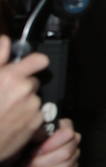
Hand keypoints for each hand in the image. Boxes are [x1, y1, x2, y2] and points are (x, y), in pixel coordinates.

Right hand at [0, 36, 46, 160]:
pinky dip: (27, 118)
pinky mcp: (36, 124)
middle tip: (5, 95)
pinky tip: (10, 121)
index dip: (35, 62)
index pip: (39, 60)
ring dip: (24, 102)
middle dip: (23, 86)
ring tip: (5, 111)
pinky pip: (36, 115)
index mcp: (10, 76)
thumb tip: (5, 41)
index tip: (32, 64)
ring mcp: (32, 108)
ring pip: (34, 99)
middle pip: (34, 81)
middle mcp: (25, 90)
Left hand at [18, 118, 79, 166]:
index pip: (67, 133)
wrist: (22, 160)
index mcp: (64, 127)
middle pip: (66, 153)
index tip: (34, 152)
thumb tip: (40, 135)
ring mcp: (74, 157)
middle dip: (41, 163)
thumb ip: (37, 133)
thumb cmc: (25, 145)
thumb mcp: (28, 135)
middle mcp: (73, 141)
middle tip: (24, 166)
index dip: (52, 144)